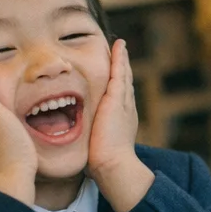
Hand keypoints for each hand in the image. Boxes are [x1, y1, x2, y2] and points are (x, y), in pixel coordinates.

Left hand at [86, 39, 152, 211]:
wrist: (113, 165)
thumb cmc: (103, 163)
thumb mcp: (98, 148)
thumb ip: (92, 141)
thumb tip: (84, 149)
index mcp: (122, 119)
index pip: (119, 96)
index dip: (118, 84)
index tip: (116, 74)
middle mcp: (126, 108)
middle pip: (125, 83)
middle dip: (123, 68)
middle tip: (121, 53)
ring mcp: (123, 103)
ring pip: (123, 75)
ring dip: (122, 59)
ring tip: (120, 46)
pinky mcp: (116, 100)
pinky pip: (119, 73)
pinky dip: (119, 59)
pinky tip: (118, 47)